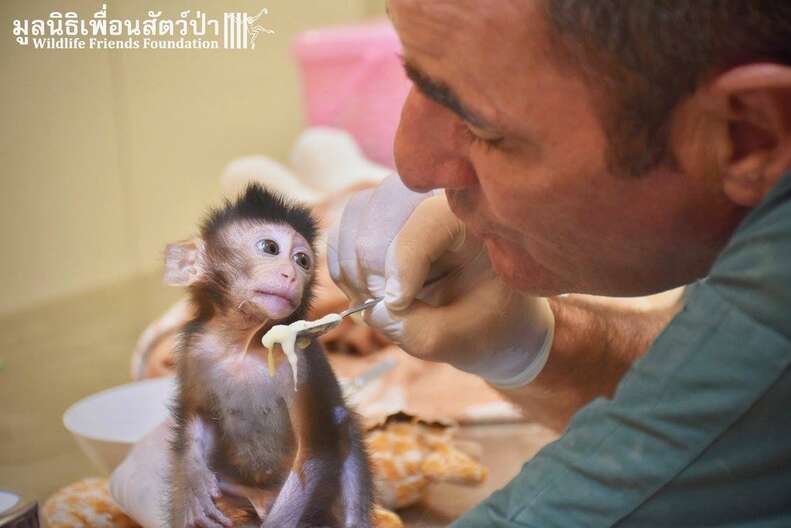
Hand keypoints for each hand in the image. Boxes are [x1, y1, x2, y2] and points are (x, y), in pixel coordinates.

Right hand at [327, 176, 553, 387]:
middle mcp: (437, 197)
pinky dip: (343, 269)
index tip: (397, 305)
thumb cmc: (485, 322)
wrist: (487, 317)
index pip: (427, 219)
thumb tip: (374, 311)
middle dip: (373, 262)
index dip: (403, 263)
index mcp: (475, 219)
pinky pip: (341, 232)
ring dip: (354, 266)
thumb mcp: (465, 338)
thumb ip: (423, 331)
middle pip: (384, 203)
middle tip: (385, 305)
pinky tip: (365, 296)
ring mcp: (403, 204)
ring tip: (374, 303)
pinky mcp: (375, 219)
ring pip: (356, 214)